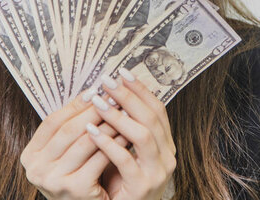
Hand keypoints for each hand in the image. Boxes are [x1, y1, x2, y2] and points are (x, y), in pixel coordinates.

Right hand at [20, 90, 127, 199]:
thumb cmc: (80, 177)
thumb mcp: (66, 153)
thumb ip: (72, 128)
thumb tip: (92, 92)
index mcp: (31, 155)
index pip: (53, 121)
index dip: (74, 105)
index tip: (94, 90)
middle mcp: (37, 169)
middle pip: (68, 130)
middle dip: (93, 111)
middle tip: (113, 97)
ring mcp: (54, 181)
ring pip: (85, 142)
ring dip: (106, 124)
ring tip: (122, 112)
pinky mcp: (75, 189)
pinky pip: (98, 159)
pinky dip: (113, 144)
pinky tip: (126, 134)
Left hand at [87, 68, 176, 199]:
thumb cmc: (120, 182)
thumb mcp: (127, 151)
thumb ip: (124, 127)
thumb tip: (110, 92)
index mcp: (165, 144)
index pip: (157, 109)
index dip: (140, 89)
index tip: (122, 72)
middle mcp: (167, 156)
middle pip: (151, 117)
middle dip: (128, 96)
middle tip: (107, 81)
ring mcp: (157, 172)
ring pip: (143, 135)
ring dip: (119, 116)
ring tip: (98, 102)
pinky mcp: (142, 187)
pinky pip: (126, 160)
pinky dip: (108, 143)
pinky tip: (92, 132)